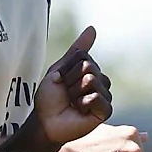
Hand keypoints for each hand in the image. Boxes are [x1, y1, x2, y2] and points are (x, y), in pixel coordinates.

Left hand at [34, 27, 111, 145]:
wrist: (45, 122)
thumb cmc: (50, 98)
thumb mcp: (59, 69)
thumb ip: (76, 50)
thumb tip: (93, 28)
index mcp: (90, 70)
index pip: (82, 56)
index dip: (66, 68)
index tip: (60, 81)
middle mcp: (100, 81)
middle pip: (87, 66)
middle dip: (70, 80)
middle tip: (66, 94)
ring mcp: (104, 95)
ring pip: (91, 80)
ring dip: (74, 92)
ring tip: (73, 103)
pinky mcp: (105, 111)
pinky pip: (96, 97)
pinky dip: (82, 103)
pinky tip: (80, 111)